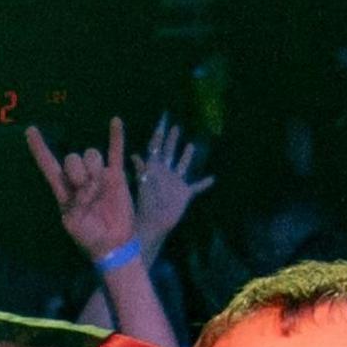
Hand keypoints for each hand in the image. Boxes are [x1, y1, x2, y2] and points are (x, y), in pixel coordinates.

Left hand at [28, 117, 143, 263]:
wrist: (112, 243)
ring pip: (91, 154)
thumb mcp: (72, 223)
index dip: (39, 148)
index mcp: (62, 188)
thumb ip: (74, 202)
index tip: (30, 130)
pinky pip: (115, 151)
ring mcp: (97, 174)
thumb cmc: (88, 236)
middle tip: (85, 192)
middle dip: (77, 172)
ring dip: (93, 170)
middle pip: (72, 158)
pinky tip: (115, 121)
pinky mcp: (116, 175)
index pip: (48, 164)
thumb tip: (86, 186)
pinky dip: (116, 136)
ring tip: (98, 190)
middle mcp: (78, 177)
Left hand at [124, 114, 214, 251]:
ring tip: (191, 145)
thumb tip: (134, 155)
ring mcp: (175, 182)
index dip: (159, 135)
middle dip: (171, 140)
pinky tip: (212, 178)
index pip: (156, 148)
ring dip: (187, 156)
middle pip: (169, 152)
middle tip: (175, 126)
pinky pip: (196, 186)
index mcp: (154, 168)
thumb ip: (141, 170)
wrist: (154, 224)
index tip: (162, 122)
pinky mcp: (184, 193)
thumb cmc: (146, 205)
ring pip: (182, 165)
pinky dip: (204, 183)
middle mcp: (165, 172)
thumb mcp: (143, 185)